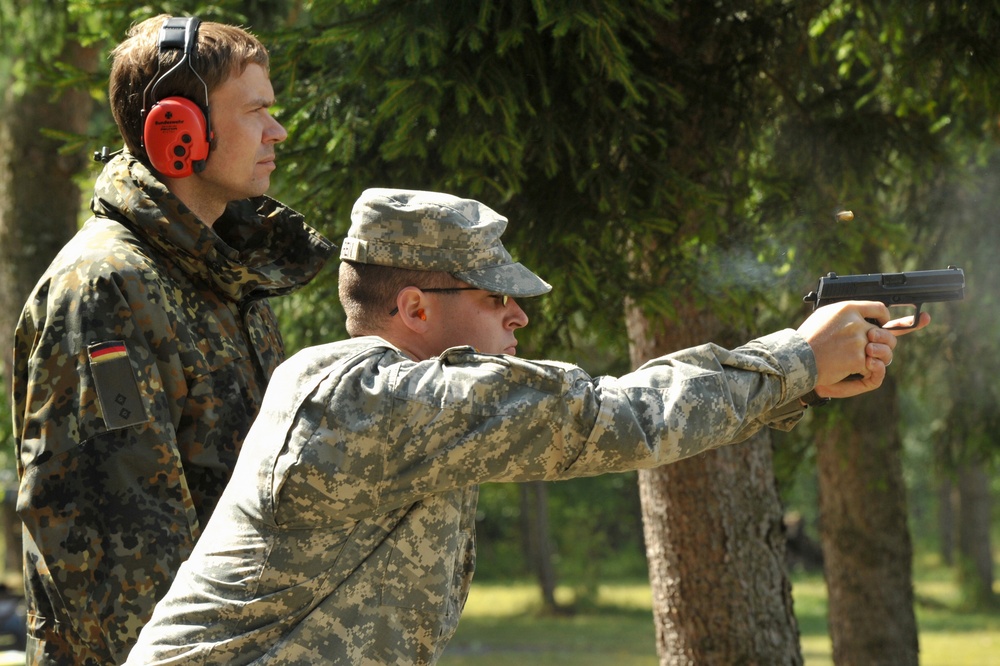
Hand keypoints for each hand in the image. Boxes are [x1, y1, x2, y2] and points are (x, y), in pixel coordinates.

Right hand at [796, 301, 930, 399]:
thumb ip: (846, 314)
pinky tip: (852, 369)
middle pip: (885, 334)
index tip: (883, 324)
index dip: (884, 318)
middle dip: (883, 343)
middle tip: (873, 349)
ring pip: (884, 351)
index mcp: (848, 309)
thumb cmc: (808, 338)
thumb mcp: (825, 316)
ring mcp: (858, 341)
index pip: (879, 308)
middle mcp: (855, 323)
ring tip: (866, 361)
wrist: (797, 357)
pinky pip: (872, 366)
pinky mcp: (857, 359)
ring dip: (878, 358)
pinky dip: (865, 371)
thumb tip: (862, 315)